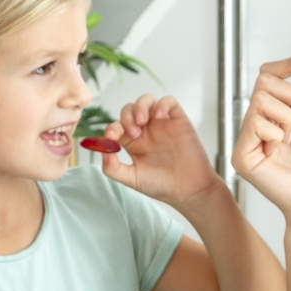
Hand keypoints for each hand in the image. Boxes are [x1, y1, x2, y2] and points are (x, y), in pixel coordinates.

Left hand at [101, 94, 221, 211]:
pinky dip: (162, 104)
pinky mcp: (178, 121)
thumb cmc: (162, 186)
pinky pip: (169, 102)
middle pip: (128, 110)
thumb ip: (112, 167)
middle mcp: (146, 131)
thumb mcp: (132, 179)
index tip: (112, 138)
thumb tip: (101, 149)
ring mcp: (162, 125)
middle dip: (127, 117)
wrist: (189, 190)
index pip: (116, 127)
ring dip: (141, 106)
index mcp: (133, 144)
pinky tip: (160, 117)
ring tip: (143, 120)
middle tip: (134, 133)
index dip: (111, 128)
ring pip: (147, 100)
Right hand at [232, 52, 290, 229]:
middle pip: (265, 81)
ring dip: (289, 118)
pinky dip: (277, 134)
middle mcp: (256, 125)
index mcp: (274, 116)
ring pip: (263, 99)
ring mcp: (247, 140)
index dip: (289, 63)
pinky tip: (281, 153)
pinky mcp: (242, 156)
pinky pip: (256, 122)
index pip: (270, 76)